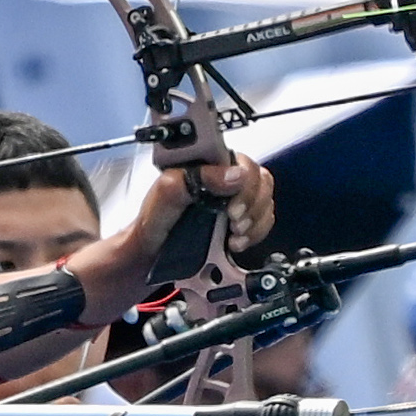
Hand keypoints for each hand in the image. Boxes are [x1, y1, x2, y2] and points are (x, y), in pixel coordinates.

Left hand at [116, 149, 276, 280]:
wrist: (149, 255)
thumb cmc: (152, 223)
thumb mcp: (165, 194)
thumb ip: (196, 177)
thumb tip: (233, 174)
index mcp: (206, 162)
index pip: (243, 161)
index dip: (245, 184)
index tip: (231, 208)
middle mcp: (222, 177)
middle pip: (260, 180)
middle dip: (251, 206)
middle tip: (233, 223)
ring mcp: (233, 199)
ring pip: (265, 201)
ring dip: (254, 222)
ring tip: (233, 235)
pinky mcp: (238, 220)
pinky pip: (264, 221)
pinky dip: (255, 234)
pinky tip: (236, 242)